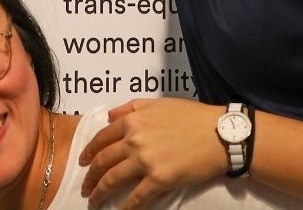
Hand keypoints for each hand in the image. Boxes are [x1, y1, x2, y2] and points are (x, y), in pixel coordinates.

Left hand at [78, 98, 227, 208]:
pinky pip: (136, 198)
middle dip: (89, 177)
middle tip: (85, 188)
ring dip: (99, 194)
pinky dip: (126, 208)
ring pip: (112, 180)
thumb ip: (131, 107)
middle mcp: (134, 140)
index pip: (101, 138)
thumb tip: (109, 115)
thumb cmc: (192, 116)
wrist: (219, 133)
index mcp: (132, 120)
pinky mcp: (158, 179)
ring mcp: (145, 161)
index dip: (89, 151)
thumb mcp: (159, 103)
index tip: (82, 161)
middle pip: (102, 161)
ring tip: (93, 202)